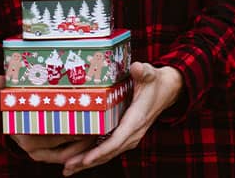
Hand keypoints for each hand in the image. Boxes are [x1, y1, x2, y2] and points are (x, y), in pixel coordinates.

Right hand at [0, 75, 97, 163]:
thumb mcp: (10, 94)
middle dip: (83, 135)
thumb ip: (5, 86)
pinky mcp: (44, 158)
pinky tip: (89, 139)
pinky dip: (77, 151)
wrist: (10, 122)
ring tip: (97, 131)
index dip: (73, 125)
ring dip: (83, 145)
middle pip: (63, 144)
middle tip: (98, 122)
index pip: (54, 132)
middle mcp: (30, 147)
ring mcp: (38, 154)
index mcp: (24, 132)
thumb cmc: (15, 105)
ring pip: (66, 154)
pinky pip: (64, 157)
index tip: (87, 115)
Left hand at [62, 62, 183, 175]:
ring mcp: (130, 136)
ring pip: (107, 154)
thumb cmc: (155, 82)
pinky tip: (79, 162)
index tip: (85, 159)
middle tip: (67, 169)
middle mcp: (133, 132)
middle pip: (108, 153)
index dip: (100, 151)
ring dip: (88, 162)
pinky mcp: (126, 135)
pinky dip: (94, 157)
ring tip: (68, 169)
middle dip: (87, 161)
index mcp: (136, 120)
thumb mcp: (150, 74)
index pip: (116, 140)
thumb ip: (143, 71)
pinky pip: (109, 149)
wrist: (168, 90)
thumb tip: (137, 68)